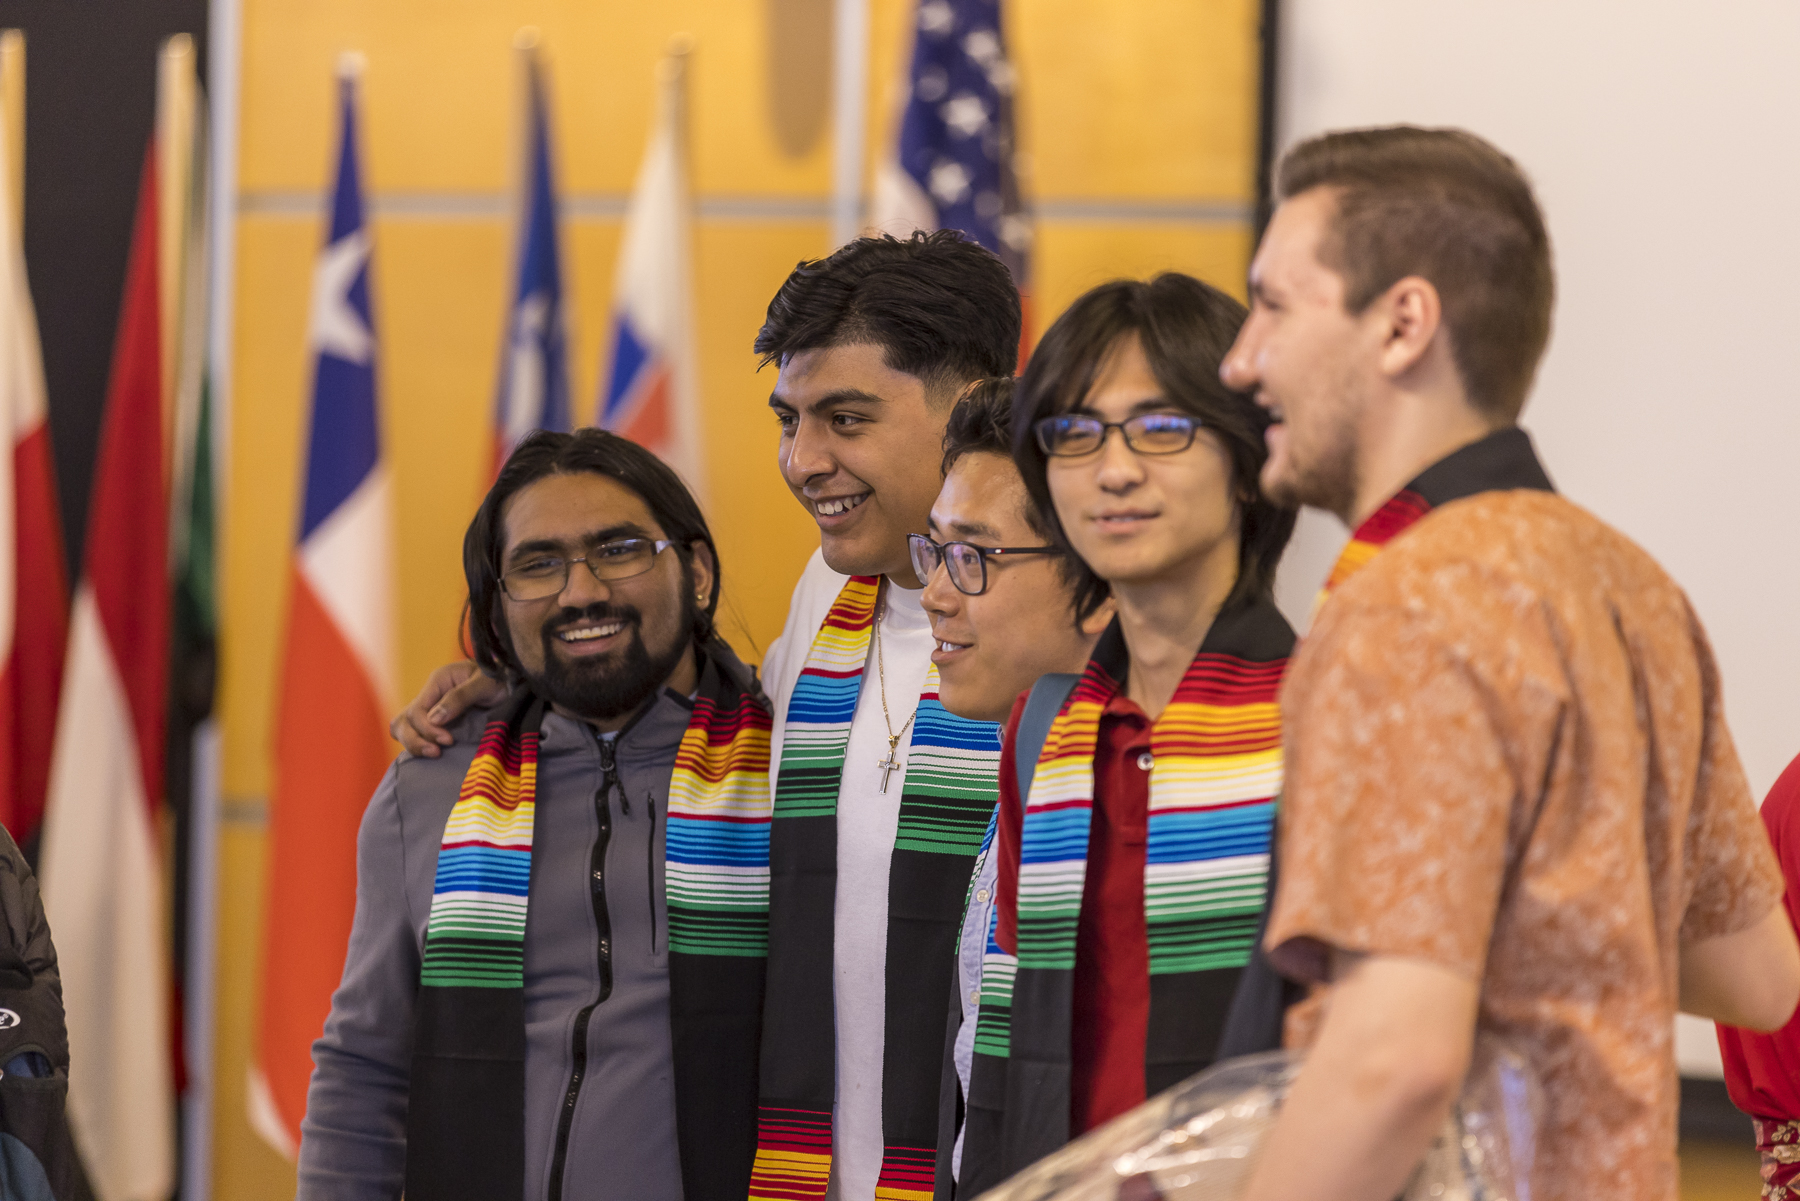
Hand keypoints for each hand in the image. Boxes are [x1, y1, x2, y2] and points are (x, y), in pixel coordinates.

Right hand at [390, 660, 504, 757]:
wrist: (514, 685)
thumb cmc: (502, 680)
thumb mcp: (485, 683)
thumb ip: (460, 697)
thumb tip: (434, 719)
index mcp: (439, 681)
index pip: (418, 709)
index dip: (428, 729)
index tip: (448, 740)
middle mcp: (431, 694)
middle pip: (405, 720)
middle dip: (417, 739)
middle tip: (438, 752)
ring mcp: (432, 708)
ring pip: (404, 727)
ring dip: (413, 744)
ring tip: (434, 754)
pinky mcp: (437, 721)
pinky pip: (415, 733)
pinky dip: (417, 744)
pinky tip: (432, 753)